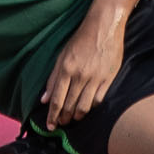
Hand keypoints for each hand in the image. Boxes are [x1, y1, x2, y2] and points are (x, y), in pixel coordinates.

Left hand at [37, 12, 127, 129]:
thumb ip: (53, 79)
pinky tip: (87, 108)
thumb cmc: (80, 40)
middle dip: (64, 118)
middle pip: (70, 106)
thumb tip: (44, 99)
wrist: (104, 27)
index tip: (50, 126)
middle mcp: (80, 76)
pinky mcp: (108, 78)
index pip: (57, 100)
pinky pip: (98, 100)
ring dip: (77, 116)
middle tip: (61, 124)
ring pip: (84, 106)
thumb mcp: (62, 56)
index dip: (52, 115)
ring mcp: (95, 78)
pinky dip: (91, 107)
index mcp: (66, 69)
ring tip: (73, 119)